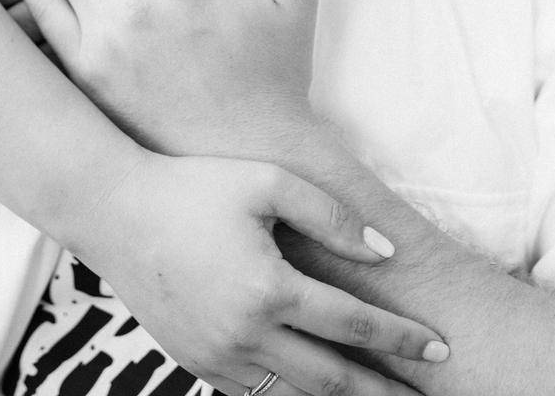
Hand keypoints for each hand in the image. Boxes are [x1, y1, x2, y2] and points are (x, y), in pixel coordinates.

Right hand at [78, 147, 447, 395]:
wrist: (113, 212)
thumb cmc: (193, 185)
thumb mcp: (265, 180)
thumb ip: (330, 215)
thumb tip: (386, 254)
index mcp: (268, 289)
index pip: (353, 325)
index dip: (402, 338)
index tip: (441, 346)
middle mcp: (245, 335)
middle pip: (333, 380)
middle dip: (386, 392)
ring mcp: (217, 357)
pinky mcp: (196, 363)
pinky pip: (255, 394)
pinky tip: (318, 391)